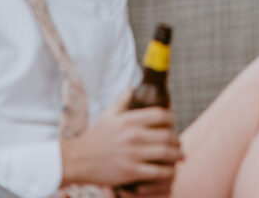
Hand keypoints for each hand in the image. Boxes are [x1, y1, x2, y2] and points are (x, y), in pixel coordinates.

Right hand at [60, 90, 182, 189]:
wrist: (78, 160)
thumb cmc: (95, 137)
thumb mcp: (108, 114)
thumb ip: (123, 100)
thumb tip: (133, 87)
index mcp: (129, 120)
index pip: (160, 114)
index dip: (171, 118)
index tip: (172, 122)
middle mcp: (133, 136)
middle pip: (166, 135)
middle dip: (176, 140)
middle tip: (178, 143)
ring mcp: (133, 154)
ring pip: (165, 153)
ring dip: (176, 155)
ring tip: (179, 156)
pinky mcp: (131, 172)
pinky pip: (157, 172)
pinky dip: (167, 171)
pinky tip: (169, 171)